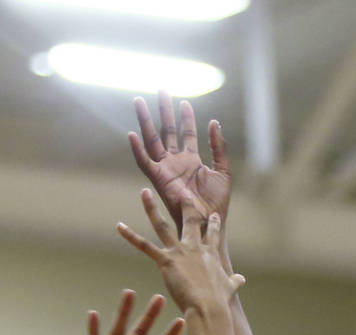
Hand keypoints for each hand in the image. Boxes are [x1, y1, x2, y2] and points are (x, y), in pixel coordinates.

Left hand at [118, 192, 244, 314]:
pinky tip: (119, 226)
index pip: (212, 234)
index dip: (213, 223)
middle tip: (183, 194)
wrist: (208, 307)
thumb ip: (234, 281)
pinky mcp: (166, 261)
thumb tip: (241, 279)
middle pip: (189, 221)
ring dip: (151, 208)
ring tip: (144, 193)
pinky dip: (130, 236)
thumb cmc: (219, 301)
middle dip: (187, 206)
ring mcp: (179, 251)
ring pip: (162, 225)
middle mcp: (195, 247)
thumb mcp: (230, 288)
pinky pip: (144, 246)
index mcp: (210, 254)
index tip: (214, 214)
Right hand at [129, 92, 230, 235]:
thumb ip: (219, 147)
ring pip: (152, 140)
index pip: (186, 133)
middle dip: (164, 111)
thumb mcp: (223, 171)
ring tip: (139, 101)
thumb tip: (214, 122)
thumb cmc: (217, 203)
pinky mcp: (159, 180)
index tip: (184, 101)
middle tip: (162, 90)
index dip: (186, 117)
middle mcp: (176, 162)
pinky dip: (137, 150)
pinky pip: (144, 163)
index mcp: (192, 160)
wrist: (209, 222)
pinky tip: (131, 134)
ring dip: (145, 121)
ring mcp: (166, 170)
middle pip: (167, 131)